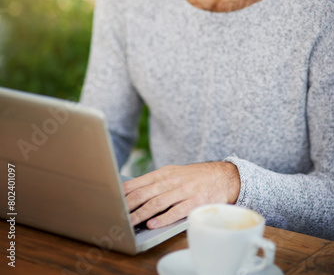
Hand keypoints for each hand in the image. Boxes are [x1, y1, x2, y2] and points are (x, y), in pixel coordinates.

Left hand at [122, 162, 239, 228]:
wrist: (223, 176)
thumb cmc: (194, 177)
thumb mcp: (174, 173)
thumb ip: (156, 181)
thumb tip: (131, 191)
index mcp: (165, 173)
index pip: (140, 182)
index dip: (125, 192)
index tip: (112, 199)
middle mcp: (172, 180)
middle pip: (145, 192)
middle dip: (129, 204)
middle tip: (116, 213)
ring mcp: (184, 191)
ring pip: (158, 202)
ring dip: (141, 213)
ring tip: (130, 221)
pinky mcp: (195, 202)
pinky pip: (176, 211)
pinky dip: (163, 218)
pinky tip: (152, 223)